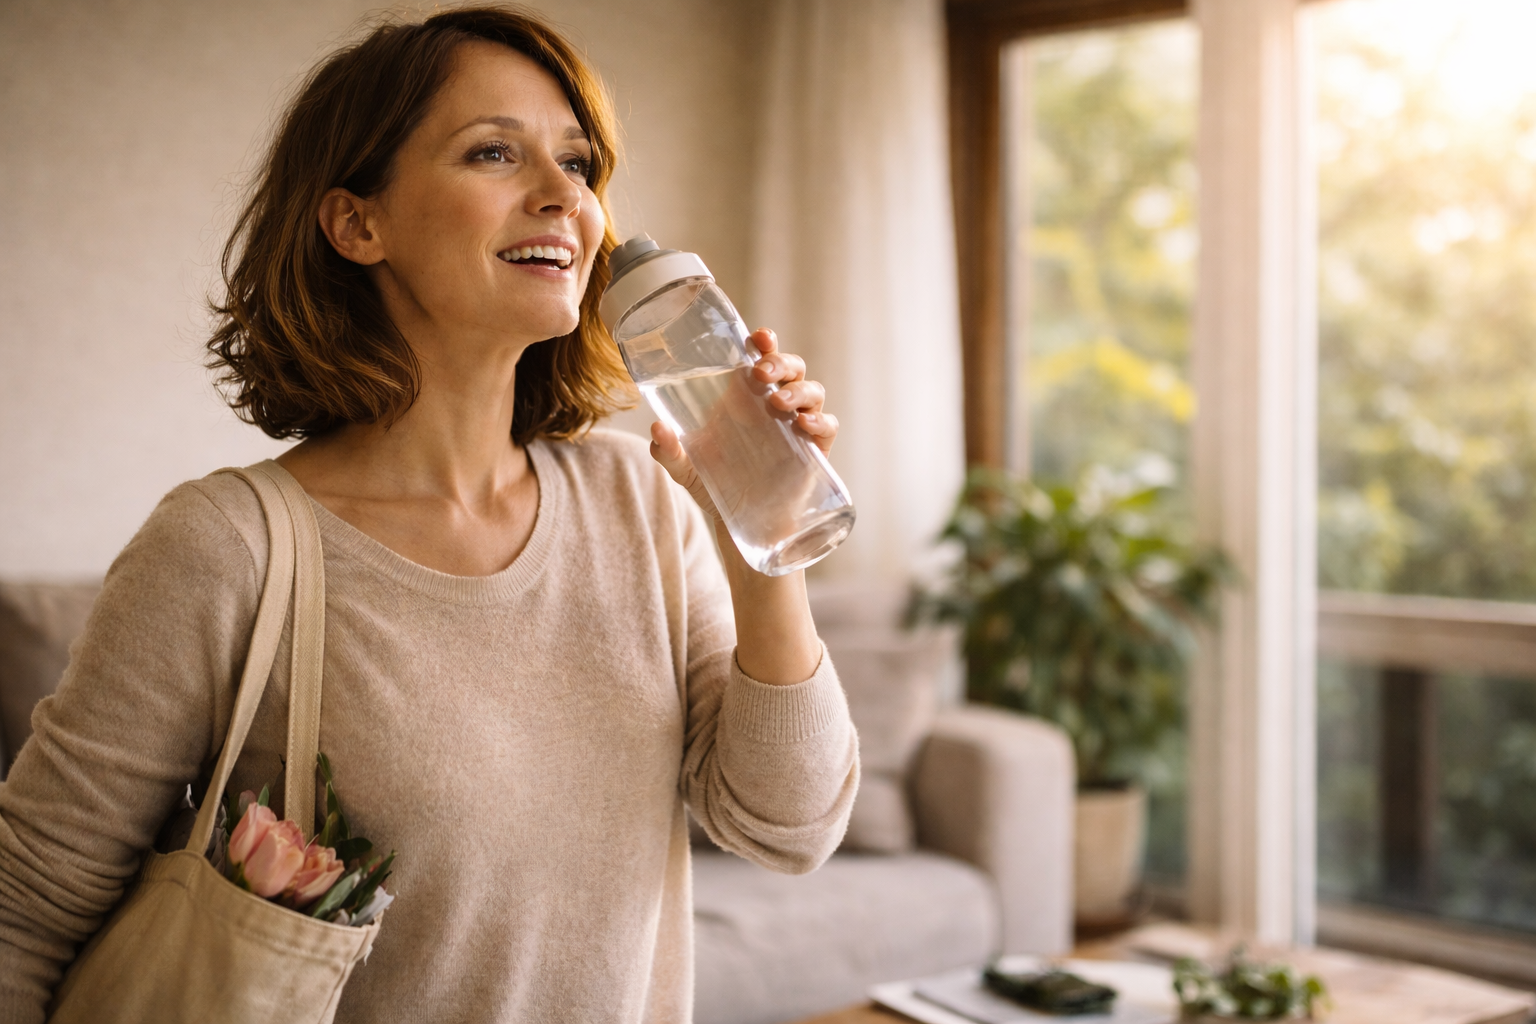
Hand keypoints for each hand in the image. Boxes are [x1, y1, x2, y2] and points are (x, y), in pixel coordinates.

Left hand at [648, 328, 839, 517]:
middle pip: (791, 367)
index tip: (758, 336)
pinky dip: (821, 421)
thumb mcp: (685, 469)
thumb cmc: (713, 486)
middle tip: (761, 373)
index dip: (765, 342)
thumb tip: (656, 428)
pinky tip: (804, 425)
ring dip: (798, 390)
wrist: (737, 525)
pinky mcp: (815, 449)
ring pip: (813, 390)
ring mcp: (797, 425)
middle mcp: (775, 405)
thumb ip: (668, 450)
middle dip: (780, 362)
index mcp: (745, 398)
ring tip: (778, 402)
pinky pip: (828, 425)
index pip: (761, 357)